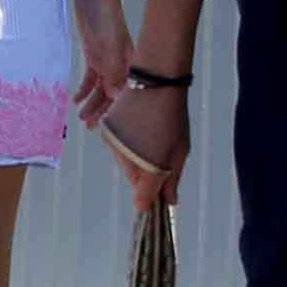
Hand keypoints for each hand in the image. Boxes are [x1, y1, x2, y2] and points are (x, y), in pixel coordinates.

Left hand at [72, 0, 133, 121]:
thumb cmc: (106, 17)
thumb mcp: (107, 45)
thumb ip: (112, 70)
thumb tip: (115, 96)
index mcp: (130, 63)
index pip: (127, 92)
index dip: (119, 110)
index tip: (109, 126)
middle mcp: (121, 64)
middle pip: (114, 93)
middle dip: (103, 111)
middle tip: (91, 127)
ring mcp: (108, 60)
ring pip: (101, 88)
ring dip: (92, 102)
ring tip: (82, 117)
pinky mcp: (95, 54)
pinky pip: (91, 77)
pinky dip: (84, 88)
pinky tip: (75, 98)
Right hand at [102, 83, 188, 204]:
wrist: (154, 83)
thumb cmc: (172, 117)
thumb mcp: (180, 151)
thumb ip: (172, 179)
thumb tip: (169, 202)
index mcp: (148, 167)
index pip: (143, 199)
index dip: (152, 194)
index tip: (161, 189)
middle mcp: (126, 160)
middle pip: (134, 178)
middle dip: (146, 172)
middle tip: (160, 151)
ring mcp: (113, 145)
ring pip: (124, 162)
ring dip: (135, 156)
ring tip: (150, 135)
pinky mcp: (106, 131)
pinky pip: (116, 146)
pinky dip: (125, 142)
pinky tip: (138, 126)